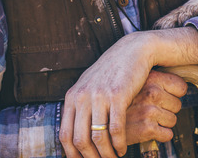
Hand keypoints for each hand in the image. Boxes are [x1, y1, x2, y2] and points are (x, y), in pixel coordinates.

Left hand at [58, 28, 197, 157]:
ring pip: (97, 136)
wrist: (133, 51)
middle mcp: (82, 97)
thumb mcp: (89, 84)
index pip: (64, 134)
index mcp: (72, 97)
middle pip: (79, 139)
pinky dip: (118, 143)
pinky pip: (116, 128)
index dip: (72, 154)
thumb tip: (72, 128)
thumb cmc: (112, 70)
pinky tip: (122, 148)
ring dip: (105, 154)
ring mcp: (99, 96)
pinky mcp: (118, 95)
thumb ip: (79, 104)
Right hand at [125, 70, 187, 144]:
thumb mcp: (137, 82)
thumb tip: (178, 82)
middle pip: (178, 105)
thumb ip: (155, 80)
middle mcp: (151, 92)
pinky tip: (148, 130)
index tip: (165, 98)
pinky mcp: (147, 128)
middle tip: (152, 111)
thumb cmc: (121, 101)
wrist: (102, 120)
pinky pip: (168, 134)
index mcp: (151, 78)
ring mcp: (148, 110)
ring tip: (148, 120)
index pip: (181, 87)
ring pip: (173, 120)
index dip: (174, 95)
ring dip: (163, 124)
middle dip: (167, 111)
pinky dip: (161, 136)